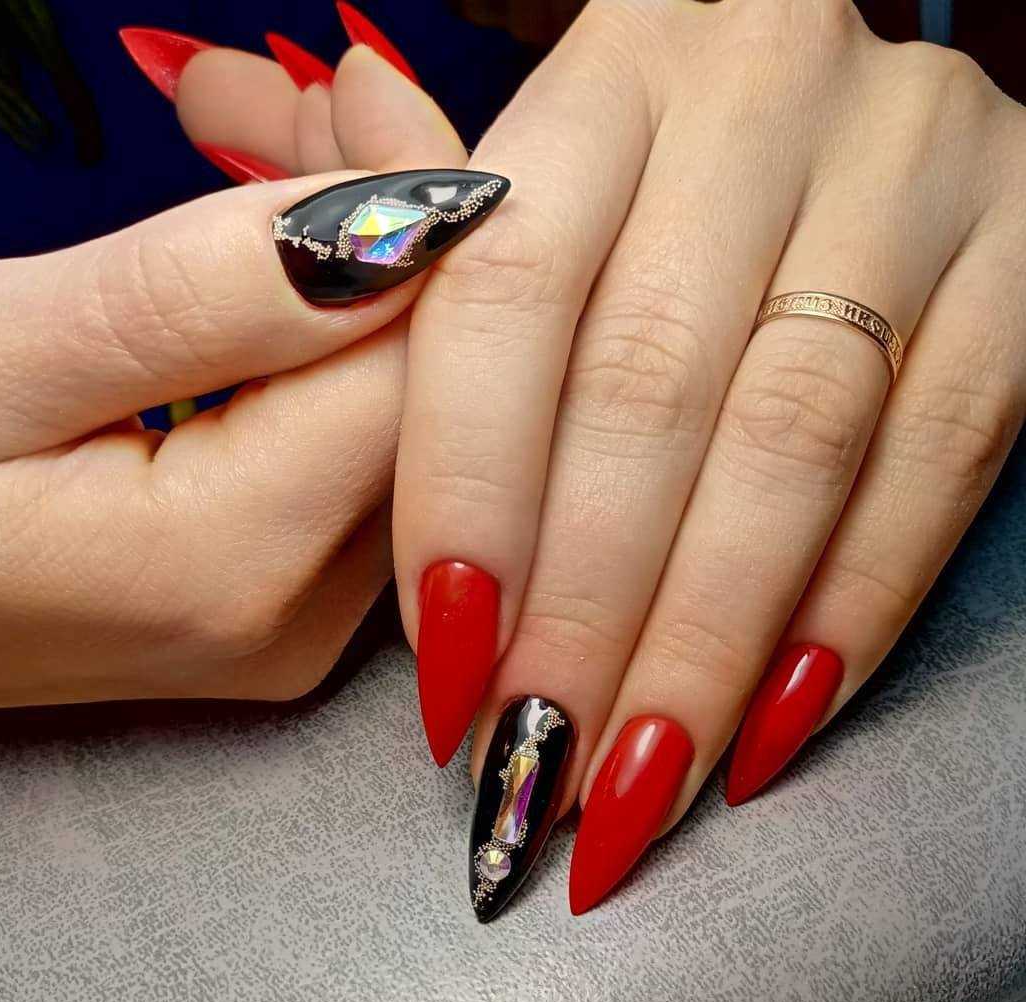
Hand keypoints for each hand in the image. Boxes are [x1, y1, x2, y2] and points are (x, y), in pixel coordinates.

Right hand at [0, 45, 467, 711]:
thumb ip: (201, 298)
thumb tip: (398, 224)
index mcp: (232, 565)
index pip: (418, 376)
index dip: (417, 219)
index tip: (362, 94)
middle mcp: (290, 618)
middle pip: (413, 393)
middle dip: (371, 225)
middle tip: (280, 100)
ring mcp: (283, 620)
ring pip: (382, 411)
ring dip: (342, 266)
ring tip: (253, 145)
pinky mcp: (262, 596)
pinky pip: (339, 448)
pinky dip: (313, 337)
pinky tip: (263, 262)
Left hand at [390, 0, 1025, 917]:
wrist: (834, 113)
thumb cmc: (645, 161)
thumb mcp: (524, 158)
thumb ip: (389, 190)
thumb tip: (204, 96)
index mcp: (605, 74)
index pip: (502, 302)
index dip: (468, 501)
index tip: (447, 672)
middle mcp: (761, 98)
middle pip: (650, 392)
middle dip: (585, 610)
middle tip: (533, 762)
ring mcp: (908, 169)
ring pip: (794, 443)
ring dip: (705, 642)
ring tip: (637, 780)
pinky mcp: (1019, 250)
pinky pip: (940, 456)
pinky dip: (850, 607)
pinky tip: (771, 723)